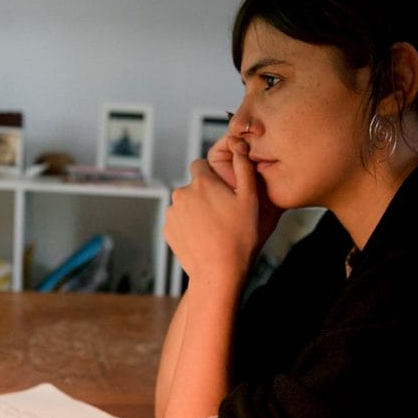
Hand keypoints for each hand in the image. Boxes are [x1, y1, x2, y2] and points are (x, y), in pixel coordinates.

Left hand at [166, 136, 281, 284]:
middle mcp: (181, 193)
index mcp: (201, 182)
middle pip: (193, 186)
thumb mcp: (250, 199)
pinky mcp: (167, 230)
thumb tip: (238, 145)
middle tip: (223, 213)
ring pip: (185, 204)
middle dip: (205, 194)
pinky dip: (189, 226)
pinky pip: (179, 221)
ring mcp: (172, 213)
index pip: (200, 164)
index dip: (212, 175)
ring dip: (196, 210)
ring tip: (214, 228)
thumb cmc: (240, 236)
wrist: (219, 272)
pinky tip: (203, 237)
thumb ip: (244, 167)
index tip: (223, 189)